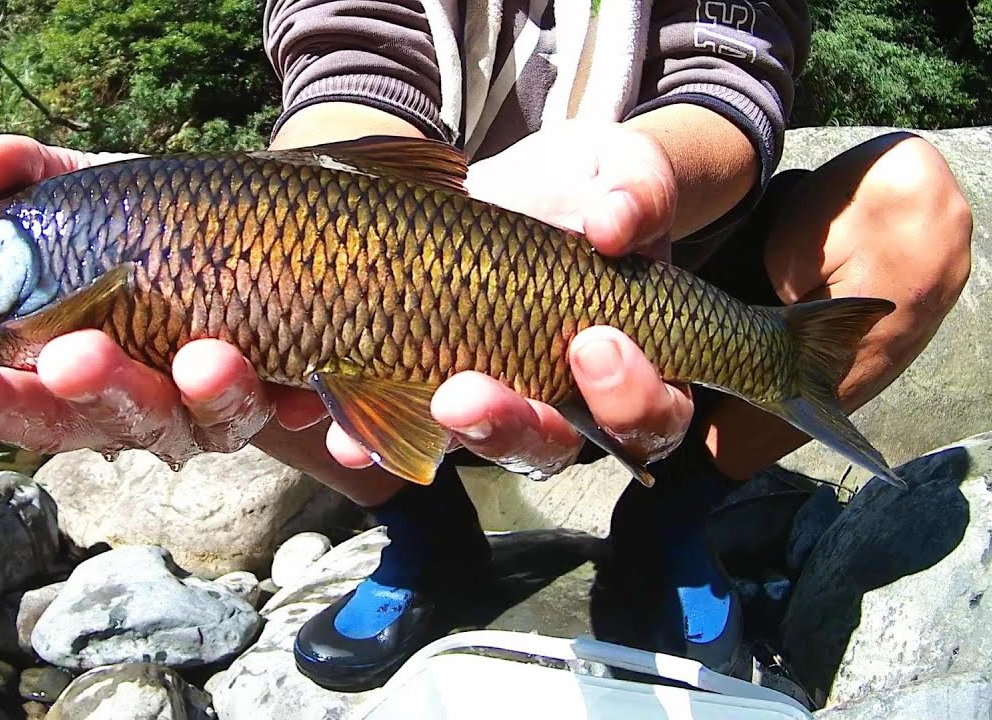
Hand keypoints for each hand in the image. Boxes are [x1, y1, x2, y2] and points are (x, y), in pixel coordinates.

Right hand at [0, 134, 325, 460]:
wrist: (254, 232)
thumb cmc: (149, 228)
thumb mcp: (92, 193)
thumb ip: (34, 177)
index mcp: (54, 366)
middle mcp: (121, 403)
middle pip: (84, 421)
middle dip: (70, 394)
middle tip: (67, 358)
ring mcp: (197, 411)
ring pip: (192, 421)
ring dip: (200, 394)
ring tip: (205, 355)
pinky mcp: (274, 400)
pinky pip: (295, 415)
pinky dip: (311, 409)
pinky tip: (316, 399)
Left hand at [327, 120, 694, 476]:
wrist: (517, 185)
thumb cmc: (592, 188)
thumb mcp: (623, 171)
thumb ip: (639, 190)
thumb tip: (615, 223)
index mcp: (632, 370)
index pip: (650, 417)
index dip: (630, 398)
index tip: (594, 341)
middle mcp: (561, 404)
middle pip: (550, 449)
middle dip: (510, 428)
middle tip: (467, 392)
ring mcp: (491, 403)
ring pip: (471, 447)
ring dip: (435, 435)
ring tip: (408, 402)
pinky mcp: (425, 390)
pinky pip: (397, 431)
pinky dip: (368, 436)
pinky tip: (342, 431)